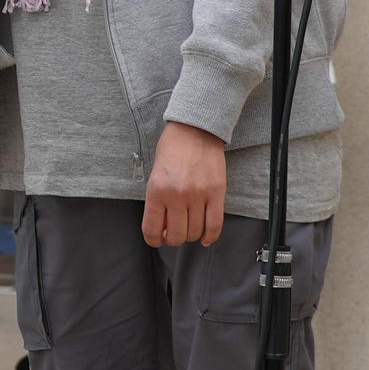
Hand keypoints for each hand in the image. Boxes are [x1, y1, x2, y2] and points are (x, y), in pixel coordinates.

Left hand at [142, 121, 226, 247]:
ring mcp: (198, 195)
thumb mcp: (155, 174)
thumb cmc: (172, 149)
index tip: (157, 239)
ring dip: (191, 235)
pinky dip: (210, 236)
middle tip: (174, 231)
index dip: (154, 240)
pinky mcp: (217, 193)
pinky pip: (215, 225)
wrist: (194, 129)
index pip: (152, 229)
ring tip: (189, 227)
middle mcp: (177, 195)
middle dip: (173, 238)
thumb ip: (157, 201)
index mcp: (157, 190)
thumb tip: (161, 227)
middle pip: (176, 235)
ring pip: (195, 232)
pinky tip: (205, 237)